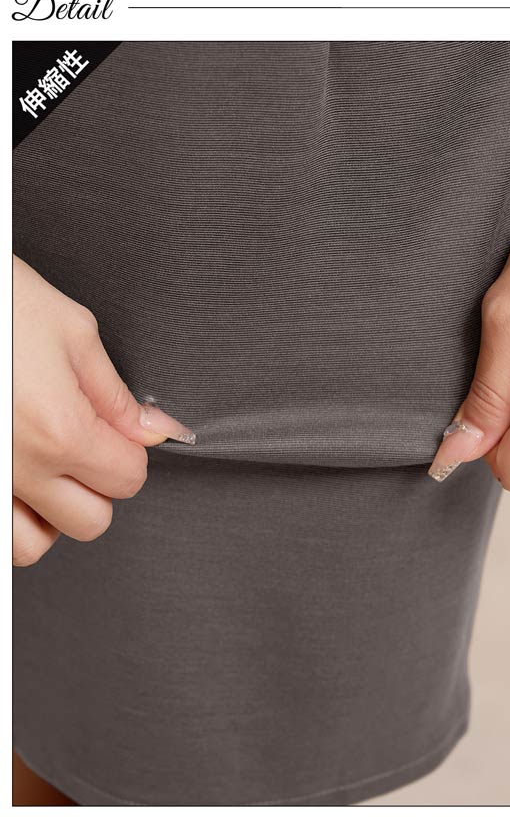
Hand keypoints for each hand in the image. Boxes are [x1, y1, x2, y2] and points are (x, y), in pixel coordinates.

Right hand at [13, 255, 195, 565]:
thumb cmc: (0, 301)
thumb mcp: (71, 331)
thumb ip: (117, 394)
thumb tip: (156, 429)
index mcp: (59, 429)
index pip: (128, 479)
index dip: (131, 452)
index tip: (118, 431)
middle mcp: (19, 467)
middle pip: (91, 521)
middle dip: (98, 487)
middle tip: (84, 446)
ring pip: (32, 546)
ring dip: (49, 516)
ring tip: (45, 471)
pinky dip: (10, 519)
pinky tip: (16, 480)